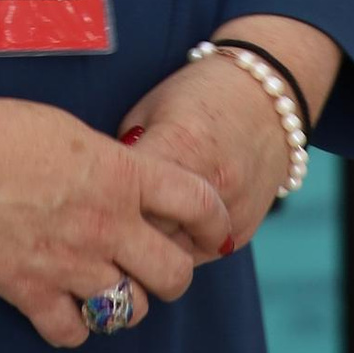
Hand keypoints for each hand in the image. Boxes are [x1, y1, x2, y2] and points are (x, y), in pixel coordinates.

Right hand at [0, 91, 226, 352]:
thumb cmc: (3, 130)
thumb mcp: (76, 133)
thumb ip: (113, 168)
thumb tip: (131, 188)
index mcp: (123, 177)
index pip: (199, 205)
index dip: (212, 223)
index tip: (208, 232)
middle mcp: (108, 225)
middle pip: (174, 276)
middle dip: (170, 277)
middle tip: (151, 270)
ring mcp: (71, 263)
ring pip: (129, 311)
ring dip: (122, 304)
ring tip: (103, 288)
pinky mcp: (31, 291)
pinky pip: (72, 334)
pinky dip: (72, 328)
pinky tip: (62, 308)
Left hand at [114, 55, 293, 253]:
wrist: (270, 99)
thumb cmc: (199, 96)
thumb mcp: (151, 110)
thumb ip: (127, 154)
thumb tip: (95, 193)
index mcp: (181, 145)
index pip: (125, 196)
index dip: (98, 200)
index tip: (83, 200)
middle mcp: (211, 185)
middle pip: (148, 234)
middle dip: (121, 229)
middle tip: (98, 222)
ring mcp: (232, 213)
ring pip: (172, 255)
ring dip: (150, 245)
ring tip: (131, 227)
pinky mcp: (243, 232)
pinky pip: (197, 256)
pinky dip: (176, 246)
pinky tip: (164, 227)